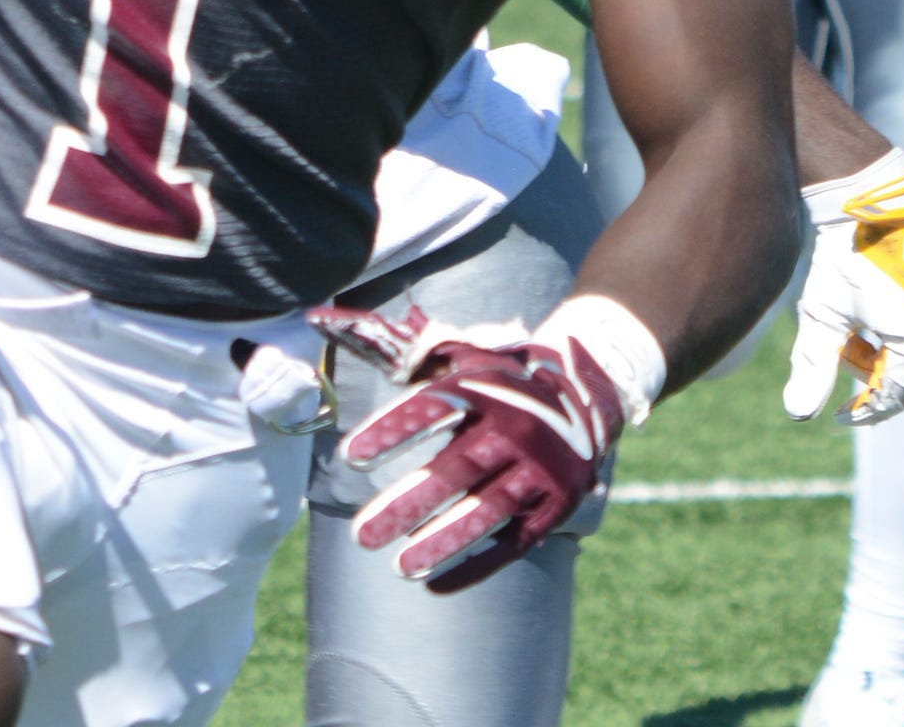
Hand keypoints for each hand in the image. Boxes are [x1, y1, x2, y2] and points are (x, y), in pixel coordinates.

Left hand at [310, 304, 639, 591]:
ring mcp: (540, 467)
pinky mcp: (555, 502)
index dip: (393, 431)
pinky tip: (437, 586)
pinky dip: (478, 566)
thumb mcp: (453, 351)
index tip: (350, 457)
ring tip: (399, 568)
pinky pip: (515, 540)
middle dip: (409, 504)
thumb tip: (315, 317)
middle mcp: (514, 426)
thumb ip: (385, 343)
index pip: (433, 409)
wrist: (587, 391)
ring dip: (443, 541)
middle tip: (361, 536)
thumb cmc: (497, 374)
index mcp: (482, 387)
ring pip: (488, 509)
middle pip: (457, 469)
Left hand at [783, 151, 903, 424]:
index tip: (839, 414)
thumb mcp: (822, 314)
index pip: (895, 395)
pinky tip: (882, 307)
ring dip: (893, 350)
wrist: (871, 198)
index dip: (866, 410)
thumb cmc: (842, 257)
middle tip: (842, 350)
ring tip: (858, 325)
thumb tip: (798, 415)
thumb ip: (814, 366)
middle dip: (875, 372)